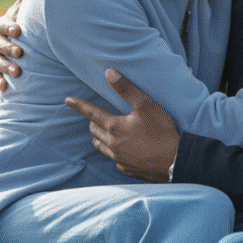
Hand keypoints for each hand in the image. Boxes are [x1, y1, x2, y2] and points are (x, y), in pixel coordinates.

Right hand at [0, 0, 25, 92]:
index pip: (1, 24)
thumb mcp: (25, 17)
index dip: (8, 27)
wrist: (24, 48)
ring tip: (17, 72)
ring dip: (5, 66)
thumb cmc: (26, 29)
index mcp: (2, 26)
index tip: (18, 30)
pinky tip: (4, 88)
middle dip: (8, 48)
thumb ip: (25, 7)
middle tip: (20, 52)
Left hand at [65, 68, 178, 182]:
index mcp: (114, 127)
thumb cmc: (161, 131)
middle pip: (94, 130)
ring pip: (101, 147)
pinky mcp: (128, 169)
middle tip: (97, 116)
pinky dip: (114, 154)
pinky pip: (115, 161)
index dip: (79, 105)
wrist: (175, 161)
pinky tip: (122, 151)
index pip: (91, 113)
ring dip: (100, 138)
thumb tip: (109, 73)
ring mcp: (119, 159)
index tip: (68, 100)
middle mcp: (112, 144)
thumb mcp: (146, 104)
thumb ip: (126, 89)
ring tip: (105, 132)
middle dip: (93, 121)